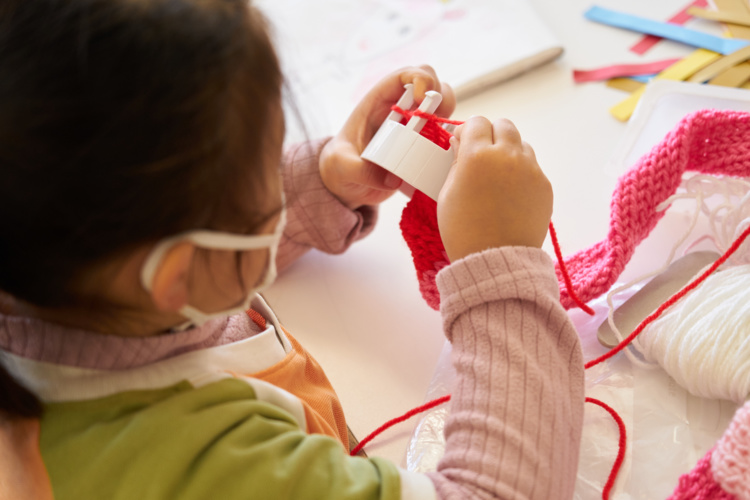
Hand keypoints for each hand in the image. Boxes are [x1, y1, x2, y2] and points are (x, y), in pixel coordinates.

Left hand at [320, 65, 455, 208]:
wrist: (347, 184)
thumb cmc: (339, 166)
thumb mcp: (342, 166)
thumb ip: (361, 170)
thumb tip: (393, 178)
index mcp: (378, 101)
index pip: (404, 75)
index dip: (419, 79)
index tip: (421, 100)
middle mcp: (400, 110)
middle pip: (431, 85)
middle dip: (441, 96)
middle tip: (438, 120)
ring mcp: (414, 127)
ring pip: (443, 107)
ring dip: (449, 118)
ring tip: (443, 137)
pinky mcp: (422, 146)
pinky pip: (444, 135)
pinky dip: (451, 141)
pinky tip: (445, 153)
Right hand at [437, 117, 551, 261]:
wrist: (496, 259)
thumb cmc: (463, 230)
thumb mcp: (447, 192)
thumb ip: (456, 162)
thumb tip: (461, 144)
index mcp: (478, 155)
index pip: (476, 122)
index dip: (467, 132)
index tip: (462, 145)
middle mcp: (508, 156)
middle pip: (503, 125)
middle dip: (490, 135)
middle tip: (480, 155)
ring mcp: (530, 170)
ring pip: (520, 144)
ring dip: (508, 151)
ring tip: (496, 176)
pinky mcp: (544, 185)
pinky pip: (532, 167)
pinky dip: (521, 172)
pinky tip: (509, 193)